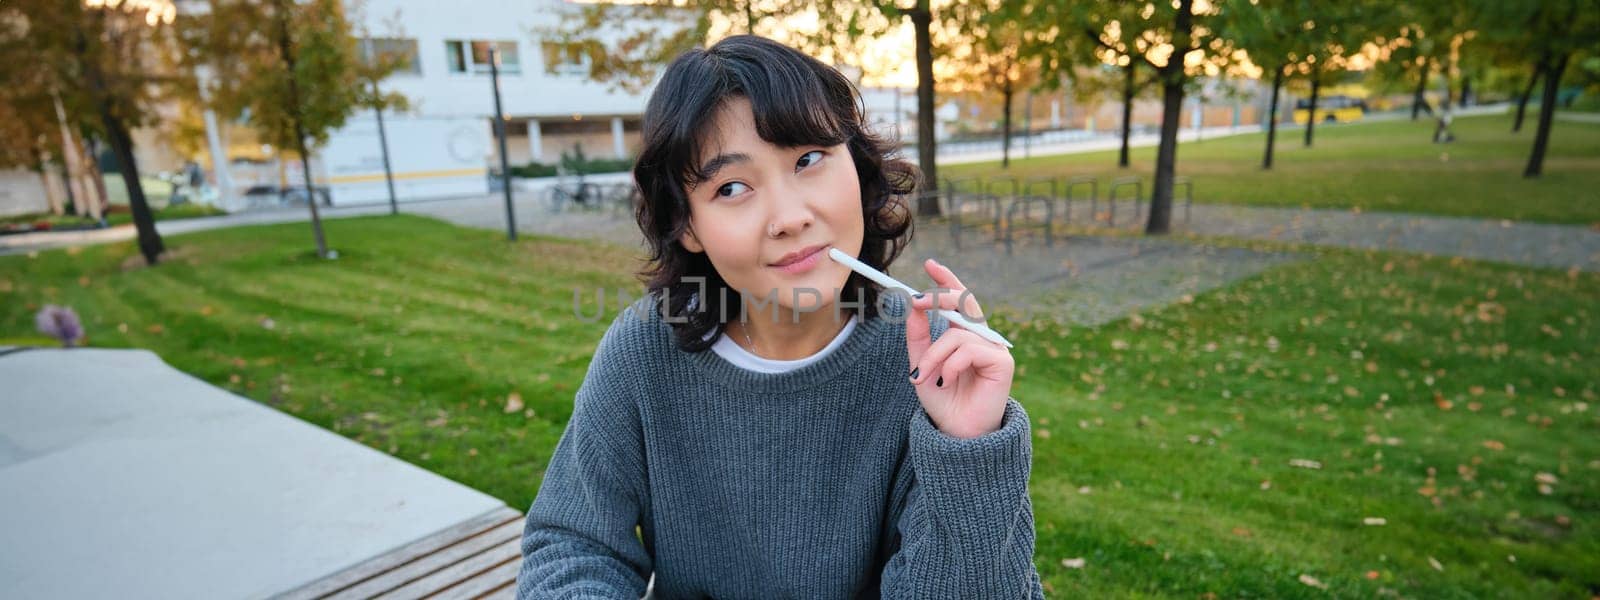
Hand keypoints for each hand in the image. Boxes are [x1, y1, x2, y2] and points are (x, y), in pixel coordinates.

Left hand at [905, 258, 1014, 438]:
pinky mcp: (1002, 362)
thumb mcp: (921, 363)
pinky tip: (947, 382)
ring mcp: (994, 348)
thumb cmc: (941, 398)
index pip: (959, 300)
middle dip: (938, 298)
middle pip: (965, 303)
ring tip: (926, 378)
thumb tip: (912, 306)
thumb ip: (918, 336)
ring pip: (956, 334)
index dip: (947, 280)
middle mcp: (981, 337)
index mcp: (963, 334)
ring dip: (933, 356)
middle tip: (915, 302)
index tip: (929, 264)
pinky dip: (949, 366)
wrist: (955, 432)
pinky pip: (968, 350)